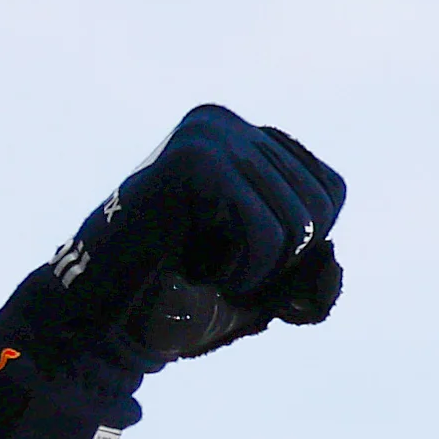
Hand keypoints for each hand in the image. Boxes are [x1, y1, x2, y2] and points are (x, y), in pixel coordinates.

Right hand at [27, 105, 346, 367]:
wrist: (107, 315)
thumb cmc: (184, 299)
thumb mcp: (268, 289)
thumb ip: (312, 279)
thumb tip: (332, 255)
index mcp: (244, 137)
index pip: (331, 190)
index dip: (304, 247)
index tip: (243, 257)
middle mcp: (226, 122)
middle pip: (320, 206)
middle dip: (283, 262)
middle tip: (222, 267)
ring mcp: (209, 134)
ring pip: (299, 221)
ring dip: (261, 271)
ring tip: (208, 267)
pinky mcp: (196, 160)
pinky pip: (268, 231)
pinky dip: (245, 273)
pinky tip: (200, 271)